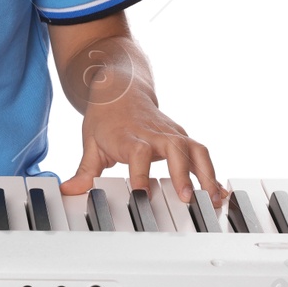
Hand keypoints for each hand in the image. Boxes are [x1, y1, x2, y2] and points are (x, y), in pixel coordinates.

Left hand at [59, 92, 227, 206]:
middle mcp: (154, 133)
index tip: (143, 196)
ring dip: (206, 174)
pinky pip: (201, 154)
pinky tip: (220, 193)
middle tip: (187, 198)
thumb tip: (67, 190)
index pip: (137, 153)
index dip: (141, 174)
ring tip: (213, 199)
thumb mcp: (91, 141)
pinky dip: (212, 173)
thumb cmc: (105, 117)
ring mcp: (171, 133)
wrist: (120, 87)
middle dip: (182, 174)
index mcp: (129, 135)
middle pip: (174, 149)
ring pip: (195, 149)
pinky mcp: (182, 137)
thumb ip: (84, 171)